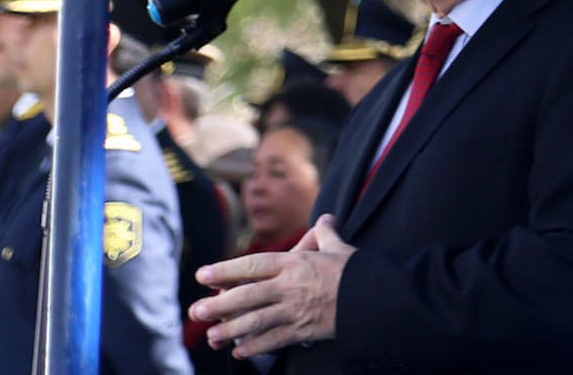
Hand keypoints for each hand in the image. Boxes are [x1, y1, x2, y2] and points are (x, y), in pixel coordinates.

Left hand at [192, 215, 354, 358]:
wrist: (376, 298)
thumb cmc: (356, 271)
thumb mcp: (339, 248)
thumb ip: (325, 234)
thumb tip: (325, 219)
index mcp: (294, 263)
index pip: (253, 265)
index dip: (225, 270)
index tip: (203, 275)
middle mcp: (289, 286)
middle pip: (247, 295)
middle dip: (219, 304)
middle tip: (196, 311)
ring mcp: (295, 310)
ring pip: (256, 321)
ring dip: (231, 330)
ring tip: (212, 337)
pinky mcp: (304, 330)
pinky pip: (275, 340)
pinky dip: (256, 347)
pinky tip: (240, 352)